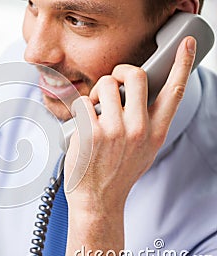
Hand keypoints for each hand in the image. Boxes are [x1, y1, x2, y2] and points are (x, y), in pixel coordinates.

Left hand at [63, 36, 195, 255]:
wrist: (98, 200)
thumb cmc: (117, 174)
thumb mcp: (143, 150)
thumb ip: (146, 122)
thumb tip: (137, 94)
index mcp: (156, 132)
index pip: (175, 91)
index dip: (183, 64)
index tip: (186, 44)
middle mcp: (138, 129)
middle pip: (135, 75)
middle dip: (120, 72)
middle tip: (113, 82)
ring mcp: (114, 130)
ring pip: (105, 84)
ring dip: (97, 92)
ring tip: (95, 110)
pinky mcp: (91, 133)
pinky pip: (83, 101)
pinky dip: (79, 109)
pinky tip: (82, 125)